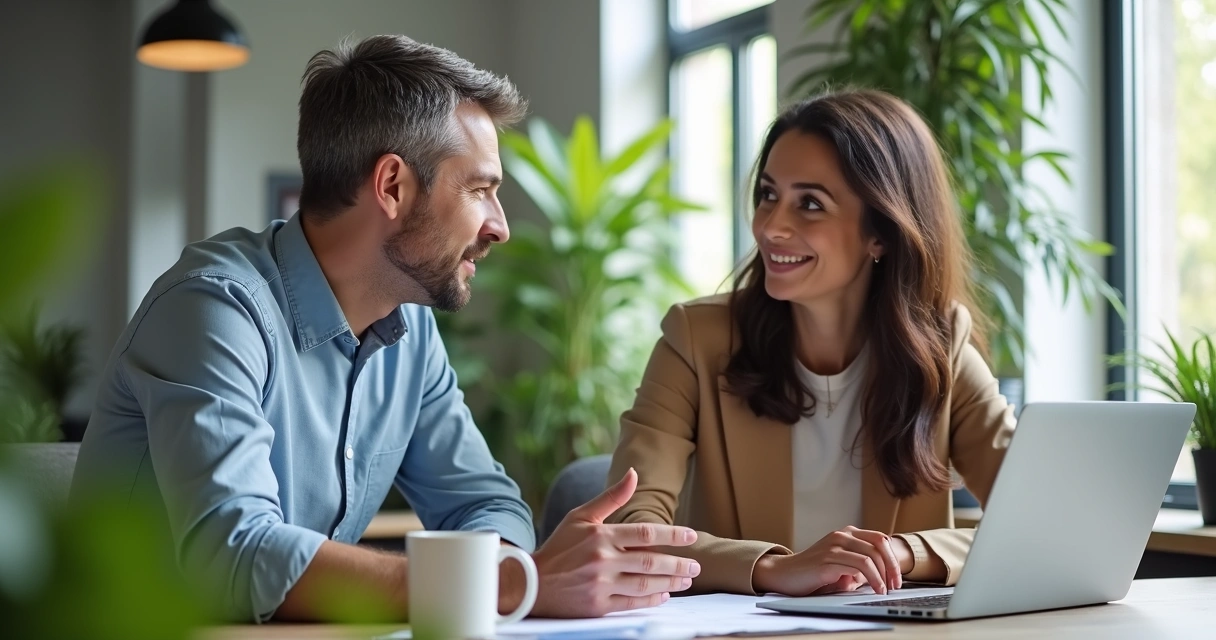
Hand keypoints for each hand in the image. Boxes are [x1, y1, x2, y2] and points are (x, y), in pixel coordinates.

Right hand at [523, 467, 700, 617]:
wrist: (532, 582)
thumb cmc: (559, 547)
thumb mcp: (581, 516)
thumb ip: (611, 497)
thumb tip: (634, 473)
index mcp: (601, 535)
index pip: (645, 533)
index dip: (672, 534)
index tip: (691, 536)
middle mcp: (603, 559)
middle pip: (651, 561)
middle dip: (678, 564)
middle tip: (696, 565)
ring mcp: (601, 584)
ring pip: (645, 584)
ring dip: (670, 583)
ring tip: (686, 580)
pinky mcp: (598, 605)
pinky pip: (632, 603)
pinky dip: (651, 600)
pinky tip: (664, 596)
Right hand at [752, 526, 902, 596]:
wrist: (784, 574)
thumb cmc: (813, 572)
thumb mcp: (841, 564)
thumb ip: (859, 565)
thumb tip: (884, 575)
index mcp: (846, 533)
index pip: (880, 539)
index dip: (892, 558)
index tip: (896, 577)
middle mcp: (841, 535)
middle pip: (879, 546)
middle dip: (892, 568)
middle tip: (895, 585)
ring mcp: (834, 546)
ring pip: (871, 556)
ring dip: (882, 576)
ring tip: (884, 590)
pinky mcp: (827, 561)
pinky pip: (858, 567)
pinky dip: (872, 580)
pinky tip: (874, 589)